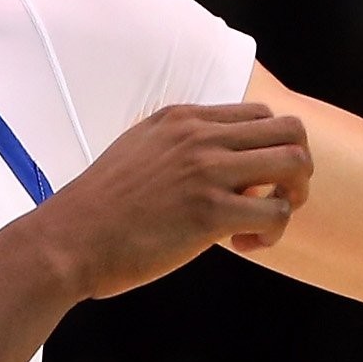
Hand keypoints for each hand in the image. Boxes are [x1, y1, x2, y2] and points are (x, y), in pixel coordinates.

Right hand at [42, 101, 313, 297]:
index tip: (244, 185)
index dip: (265, 151)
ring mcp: (205, 171)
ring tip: (261, 223)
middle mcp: (199, 135)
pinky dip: (271, 234)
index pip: (260, 115)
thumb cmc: (97, 210)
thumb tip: (222, 169)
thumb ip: (178, 148)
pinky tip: (241, 246)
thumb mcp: (136, 152)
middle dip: (296, 168)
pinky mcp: (209, 212)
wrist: (66, 241)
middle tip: (272, 200)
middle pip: (291, 130)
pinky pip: (276, 213)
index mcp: (182, 118)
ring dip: (292, 197)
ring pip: (295, 163)